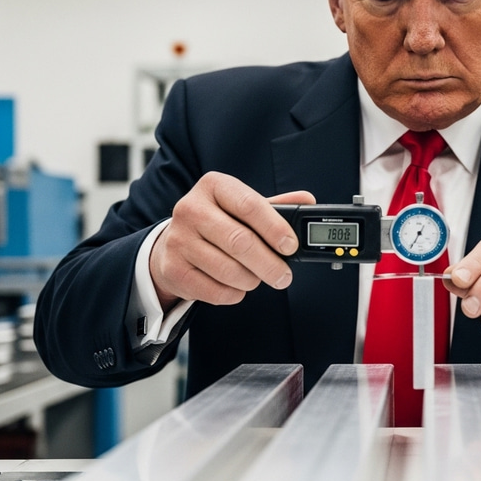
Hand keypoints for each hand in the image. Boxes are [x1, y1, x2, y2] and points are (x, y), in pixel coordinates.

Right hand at [149, 171, 314, 310]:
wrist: (172, 244)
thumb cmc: (217, 223)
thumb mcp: (242, 207)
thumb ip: (275, 206)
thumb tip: (307, 201)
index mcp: (214, 186)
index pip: (250, 205)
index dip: (275, 228)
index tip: (292, 246)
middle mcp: (191, 208)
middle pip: (240, 241)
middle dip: (269, 263)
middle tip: (284, 276)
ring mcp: (178, 239)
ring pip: (228, 270)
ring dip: (251, 280)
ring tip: (257, 278)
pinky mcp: (172, 269)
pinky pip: (214, 291)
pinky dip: (233, 294)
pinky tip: (236, 286)